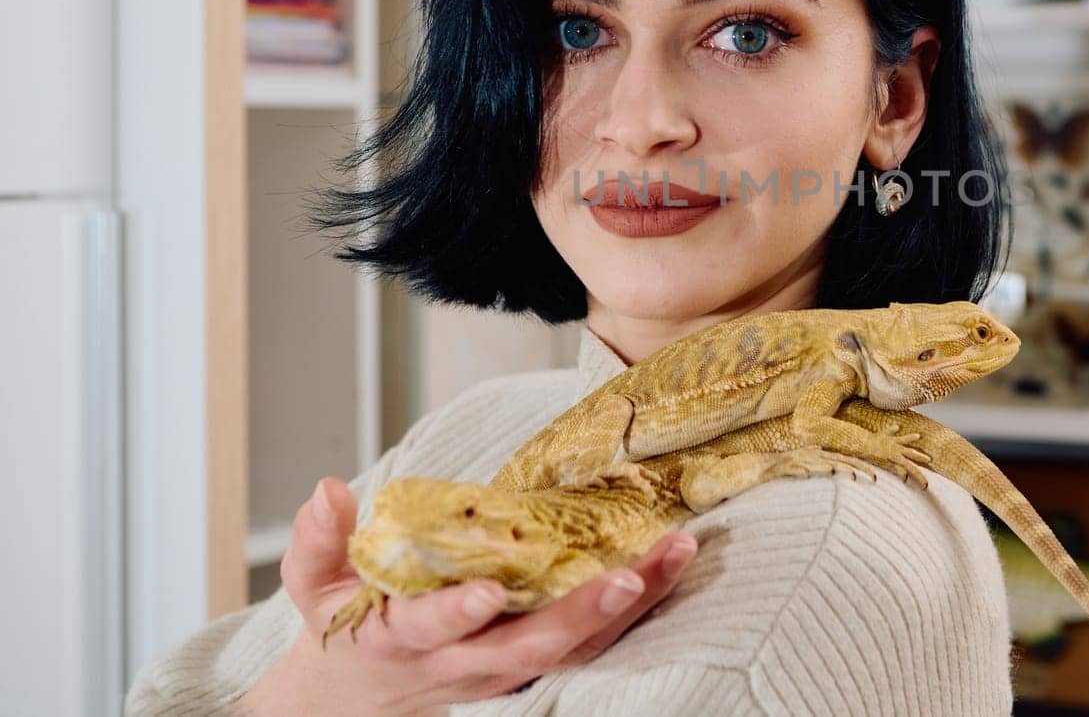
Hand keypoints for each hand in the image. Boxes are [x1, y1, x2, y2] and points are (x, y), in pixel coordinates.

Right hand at [240, 476, 696, 715]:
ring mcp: (503, 669)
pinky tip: (669, 570)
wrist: (359, 698)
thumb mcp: (315, 587)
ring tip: (674, 555)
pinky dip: (633, 612)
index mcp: (402, 636)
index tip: (485, 591)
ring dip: (628, 607)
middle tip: (626, 575)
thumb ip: (319, 541)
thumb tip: (328, 491)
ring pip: (573, 648)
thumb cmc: (343, 628)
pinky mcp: (532, 666)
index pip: (430, 627)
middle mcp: (462, 661)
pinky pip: (589, 645)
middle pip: (528, 646)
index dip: (455, 612)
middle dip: (581, 613)